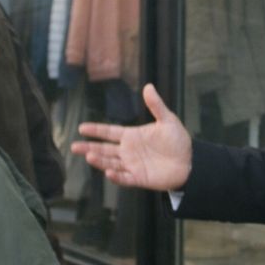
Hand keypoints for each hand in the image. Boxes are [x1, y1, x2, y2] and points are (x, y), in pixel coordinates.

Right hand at [71, 84, 191, 189]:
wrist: (190, 162)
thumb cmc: (178, 141)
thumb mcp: (168, 120)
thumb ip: (156, 105)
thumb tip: (148, 86)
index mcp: (132, 136)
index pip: (109, 132)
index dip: (96, 130)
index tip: (81, 128)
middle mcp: (128, 151)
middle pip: (104, 149)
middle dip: (89, 147)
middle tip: (74, 146)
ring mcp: (132, 165)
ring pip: (110, 163)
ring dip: (99, 161)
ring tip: (88, 156)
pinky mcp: (139, 178)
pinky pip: (125, 178)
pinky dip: (116, 176)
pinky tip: (108, 172)